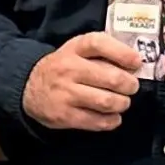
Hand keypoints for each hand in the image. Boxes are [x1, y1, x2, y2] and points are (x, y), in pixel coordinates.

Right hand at [22, 32, 144, 131]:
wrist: (28, 87)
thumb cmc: (62, 67)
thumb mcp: (76, 51)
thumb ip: (102, 52)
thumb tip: (135, 64)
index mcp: (74, 49)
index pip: (98, 43)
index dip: (122, 53)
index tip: (136, 62)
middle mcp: (69, 69)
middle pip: (111, 77)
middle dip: (129, 85)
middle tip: (131, 87)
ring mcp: (66, 93)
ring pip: (107, 101)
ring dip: (122, 104)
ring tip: (122, 102)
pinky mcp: (64, 115)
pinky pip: (97, 121)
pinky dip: (111, 121)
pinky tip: (112, 117)